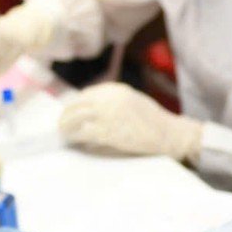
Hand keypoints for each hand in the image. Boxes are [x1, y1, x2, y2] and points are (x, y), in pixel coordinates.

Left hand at [58, 82, 201, 162]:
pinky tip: (74, 141)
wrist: (169, 133)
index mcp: (116, 90)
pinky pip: (84, 133)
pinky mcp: (108, 132)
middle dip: (67, 115)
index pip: (87, 94)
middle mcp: (109, 99)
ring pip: (76, 118)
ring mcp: (107, 115)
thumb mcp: (133, 101)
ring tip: (64, 133)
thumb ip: (114, 102)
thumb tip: (93, 111)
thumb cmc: (154, 121)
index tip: (71, 112)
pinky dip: (76, 137)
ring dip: (67, 126)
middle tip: (61, 124)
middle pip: (78, 105)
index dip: (76, 104)